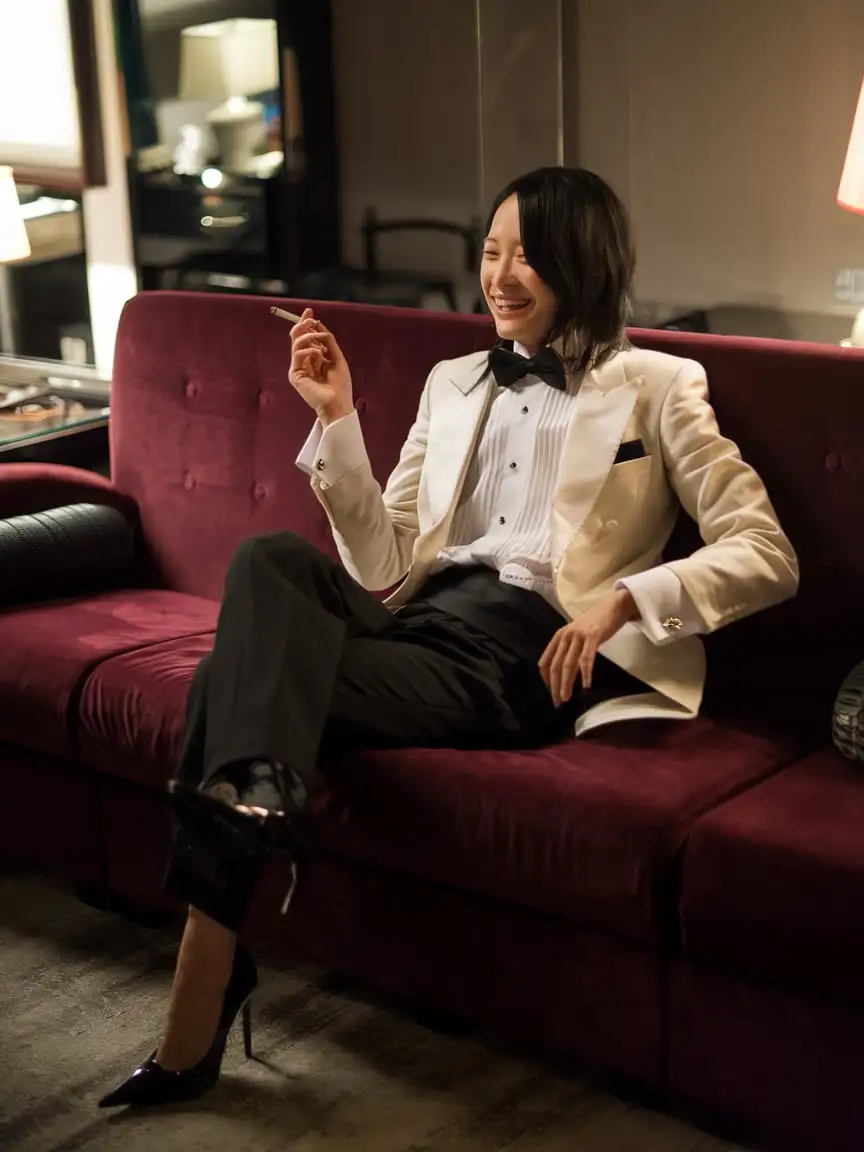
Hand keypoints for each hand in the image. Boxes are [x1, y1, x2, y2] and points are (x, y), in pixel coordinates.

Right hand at [288, 308, 353, 424]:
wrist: (338, 402)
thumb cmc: (340, 384)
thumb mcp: (337, 357)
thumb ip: (328, 341)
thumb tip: (318, 324)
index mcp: (314, 359)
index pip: (307, 338)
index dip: (307, 324)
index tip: (310, 311)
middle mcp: (305, 362)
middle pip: (297, 338)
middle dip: (302, 325)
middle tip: (309, 318)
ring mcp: (299, 368)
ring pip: (296, 343)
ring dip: (308, 336)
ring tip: (320, 339)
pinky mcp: (295, 375)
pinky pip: (297, 354)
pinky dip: (308, 349)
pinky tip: (319, 354)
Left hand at [539, 588, 638, 706]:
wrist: (614, 606)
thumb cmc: (596, 623)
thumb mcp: (577, 635)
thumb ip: (570, 651)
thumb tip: (565, 674)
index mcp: (559, 636)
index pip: (545, 661)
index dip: (546, 679)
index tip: (551, 692)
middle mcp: (565, 636)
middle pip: (555, 666)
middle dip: (554, 686)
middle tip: (558, 702)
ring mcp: (579, 635)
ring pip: (568, 664)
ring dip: (566, 683)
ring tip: (567, 697)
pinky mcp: (593, 636)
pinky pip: (586, 658)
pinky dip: (585, 673)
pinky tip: (586, 685)